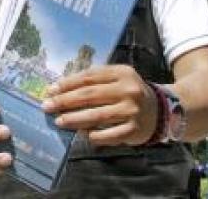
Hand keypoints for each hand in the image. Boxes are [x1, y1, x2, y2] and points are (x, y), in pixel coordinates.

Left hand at [41, 64, 157, 146]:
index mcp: (121, 72)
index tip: (50, 90)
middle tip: (47, 106)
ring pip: (96, 115)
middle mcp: (128, 89)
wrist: (160, 110)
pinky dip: (93, 135)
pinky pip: (108, 134)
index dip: (67, 84)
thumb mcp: (116, 78)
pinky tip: (82, 134)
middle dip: (65, 101)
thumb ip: (94, 81)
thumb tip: (60, 89)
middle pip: (90, 95)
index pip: (88, 77)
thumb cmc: (128, 92)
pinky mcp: (134, 129)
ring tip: (59, 121)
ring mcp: (132, 110)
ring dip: (74, 119)